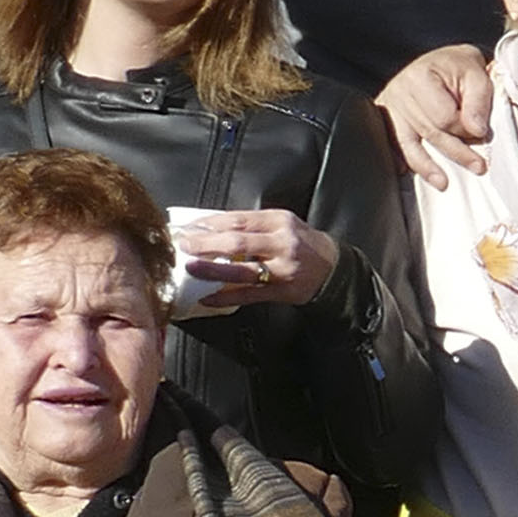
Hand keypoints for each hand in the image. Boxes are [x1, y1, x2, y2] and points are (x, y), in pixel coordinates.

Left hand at [167, 206, 334, 311]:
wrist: (334, 269)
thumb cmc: (302, 244)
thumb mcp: (281, 225)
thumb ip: (253, 226)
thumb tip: (211, 229)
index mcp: (278, 221)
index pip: (238, 219)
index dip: (210, 223)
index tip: (188, 226)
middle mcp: (282, 243)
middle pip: (238, 241)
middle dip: (206, 243)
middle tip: (183, 244)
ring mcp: (283, 269)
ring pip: (242, 269)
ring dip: (213, 269)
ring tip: (191, 268)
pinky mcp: (282, 291)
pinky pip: (249, 295)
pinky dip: (226, 297)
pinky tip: (208, 297)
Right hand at [376, 44, 498, 179]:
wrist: (443, 61)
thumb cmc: (459, 67)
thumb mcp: (477, 75)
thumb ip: (479, 100)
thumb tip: (476, 131)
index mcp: (420, 77)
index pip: (444, 117)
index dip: (465, 128)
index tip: (480, 130)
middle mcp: (400, 91)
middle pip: (429, 133)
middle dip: (457, 151)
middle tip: (479, 166)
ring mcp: (390, 106)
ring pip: (410, 145)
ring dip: (428, 167)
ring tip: (443, 183)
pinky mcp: (387, 118)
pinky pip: (393, 144)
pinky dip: (402, 159)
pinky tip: (407, 172)